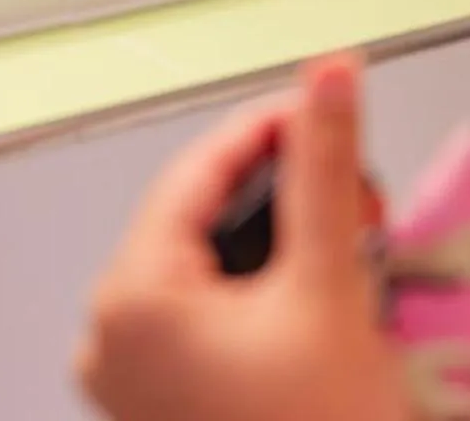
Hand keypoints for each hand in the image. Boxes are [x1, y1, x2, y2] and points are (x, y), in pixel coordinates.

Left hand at [79, 57, 408, 420]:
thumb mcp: (328, 284)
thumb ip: (324, 167)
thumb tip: (326, 81)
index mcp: (130, 298)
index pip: (199, 169)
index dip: (273, 127)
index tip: (325, 103)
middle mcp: (113, 337)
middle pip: (203, 218)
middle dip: (286, 196)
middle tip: (355, 197)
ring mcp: (134, 378)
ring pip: (210, 266)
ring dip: (283, 246)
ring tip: (347, 249)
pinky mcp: (163, 404)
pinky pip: (210, 317)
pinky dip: (265, 296)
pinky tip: (319, 302)